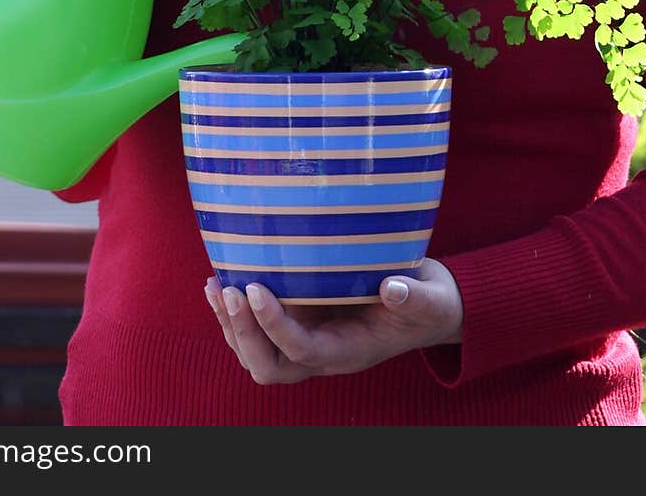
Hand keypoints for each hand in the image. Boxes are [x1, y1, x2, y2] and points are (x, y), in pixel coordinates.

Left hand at [204, 257, 462, 384]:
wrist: (426, 305)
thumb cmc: (428, 302)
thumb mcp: (429, 299)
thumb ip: (414, 296)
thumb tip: (392, 289)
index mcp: (349, 352)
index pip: (302, 350)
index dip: (274, 325)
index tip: (256, 288)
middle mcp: (321, 353)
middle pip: (268, 365)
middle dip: (244, 332)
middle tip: (230, 288)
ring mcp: (306, 339)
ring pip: (254, 351)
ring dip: (230, 323)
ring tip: (216, 284)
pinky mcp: (299, 320)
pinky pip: (256, 328)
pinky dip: (234, 311)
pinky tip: (222, 280)